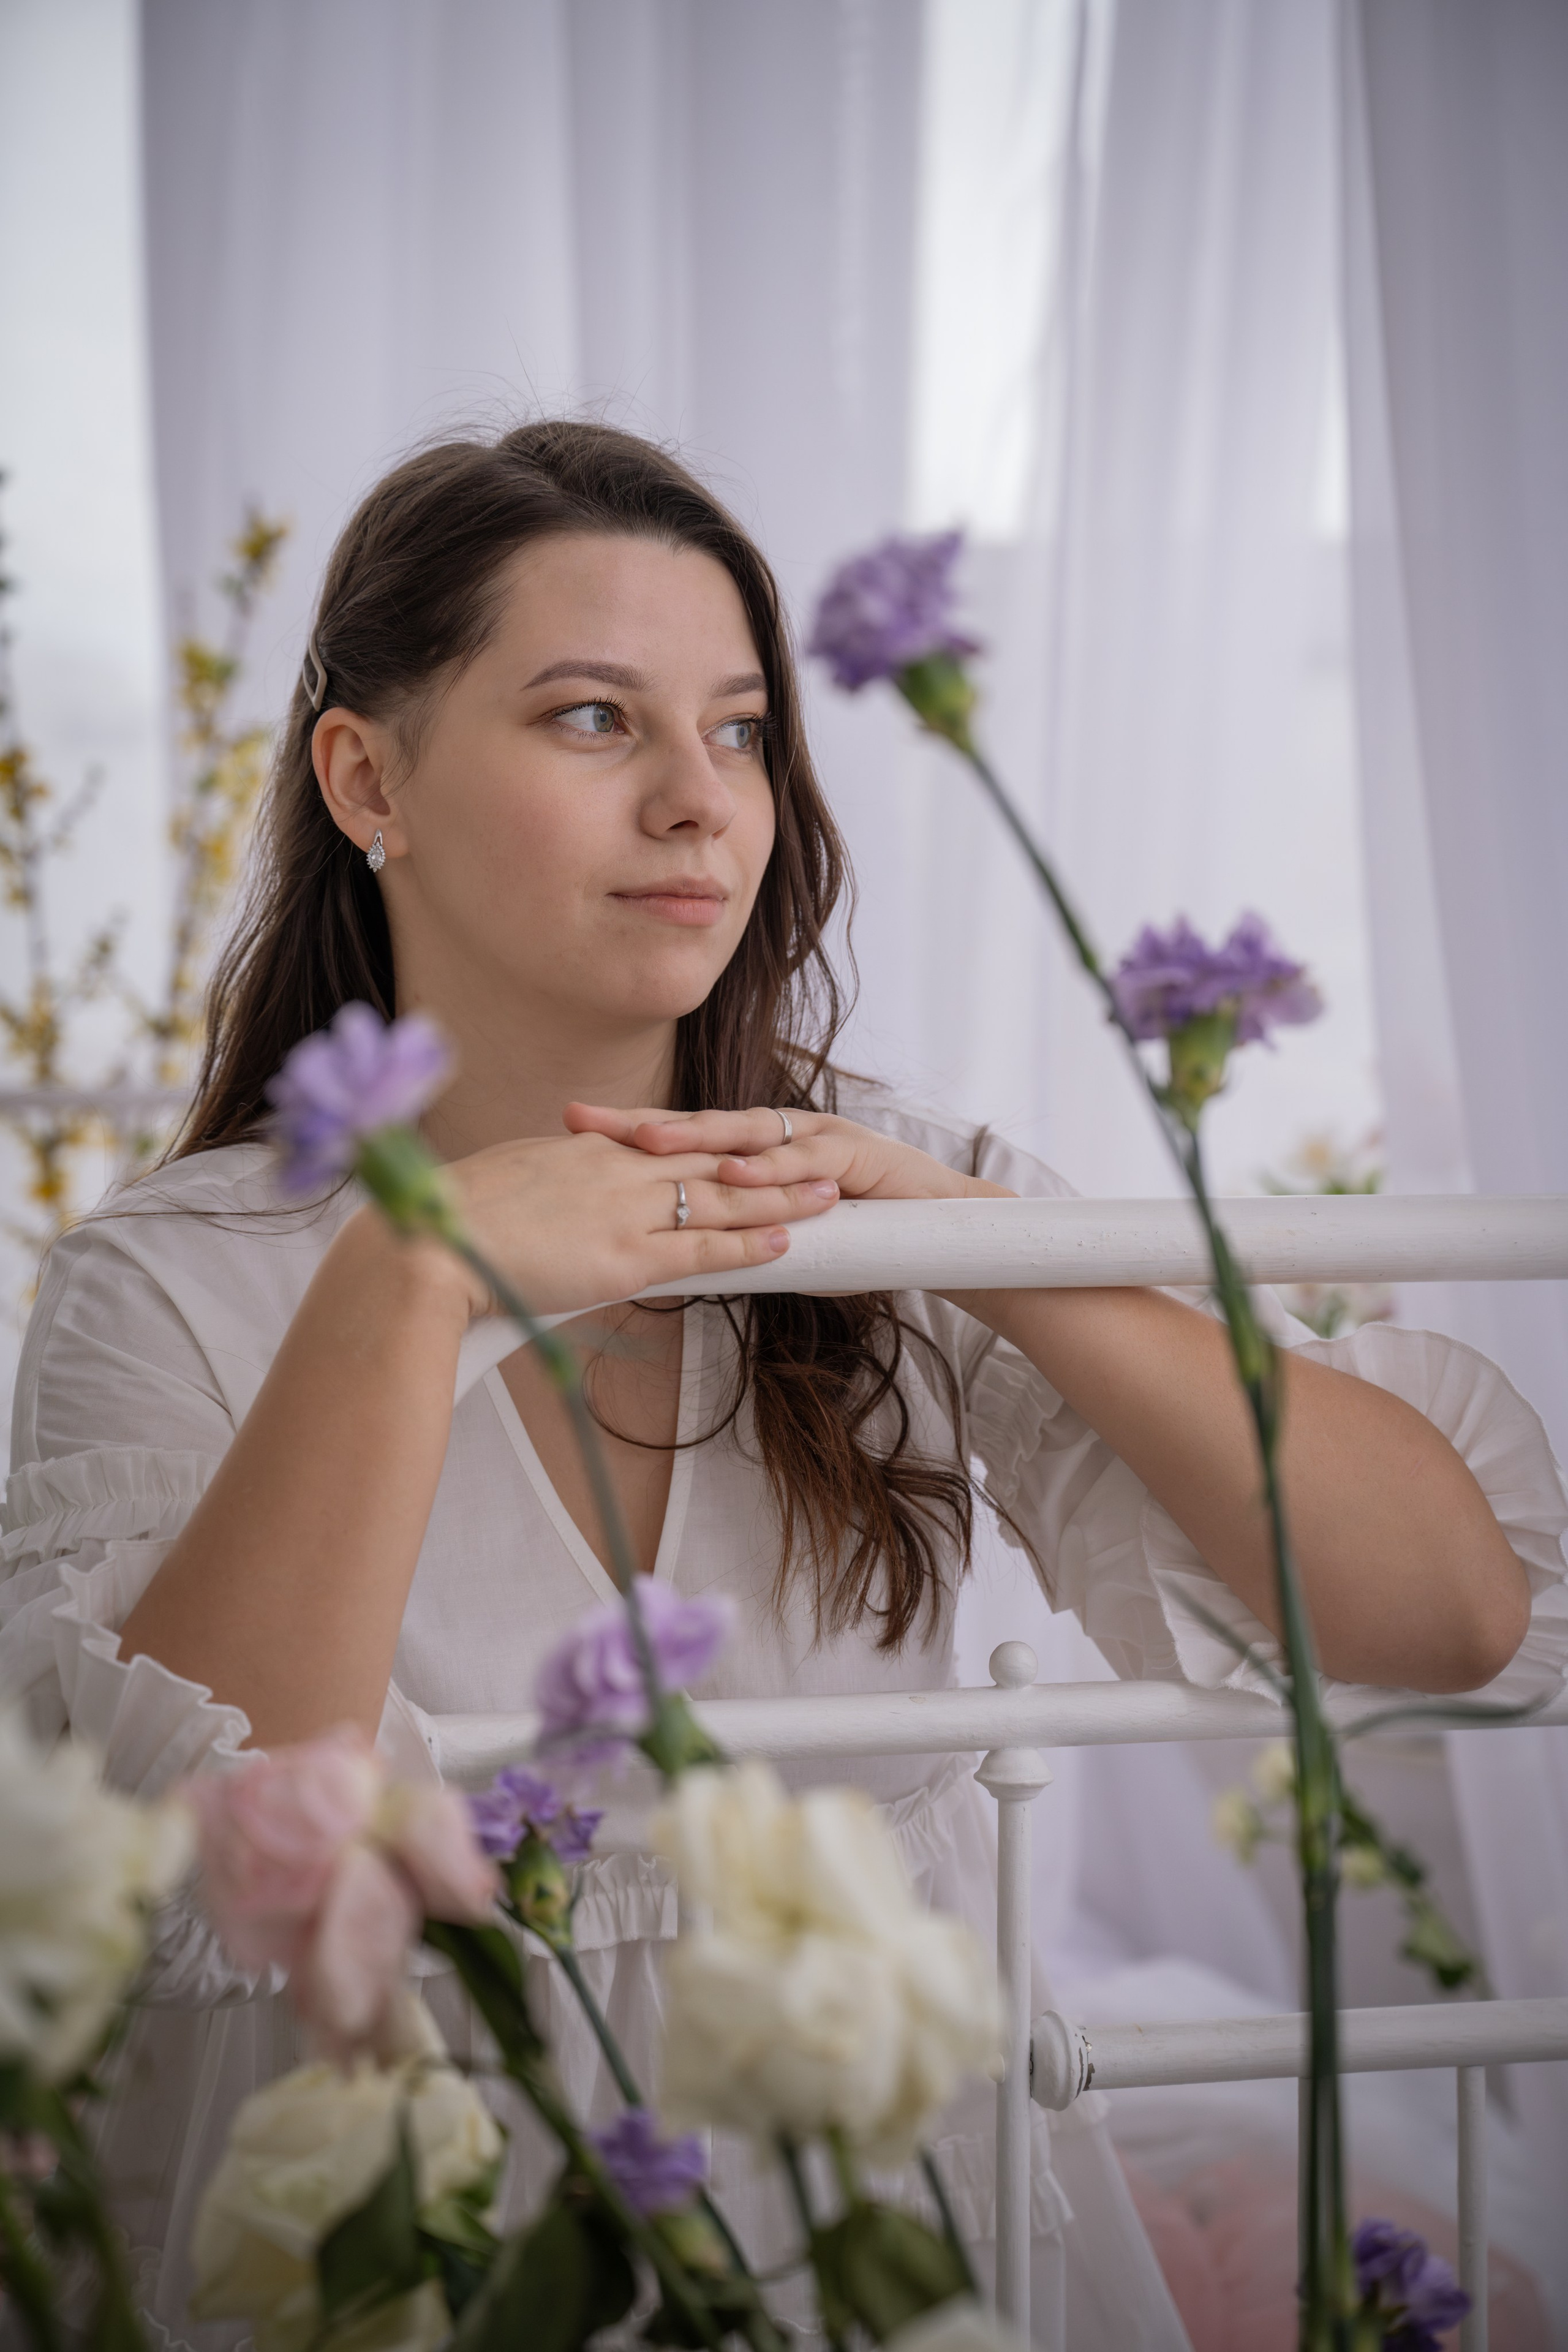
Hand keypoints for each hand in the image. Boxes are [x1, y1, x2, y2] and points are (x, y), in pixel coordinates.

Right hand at [443, 1128, 841, 1316]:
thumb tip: (558, 1189)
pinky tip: (784, 1243)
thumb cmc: (456, 1220)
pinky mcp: (625, 1258)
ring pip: (721, 1201)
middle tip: (819, 1156)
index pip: (671, 1140)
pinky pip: (702, 1251)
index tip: (760, 1138)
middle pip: (712, 1160)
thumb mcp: (512, 1182)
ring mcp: (625, 1211)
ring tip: (826, 1195)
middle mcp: (616, 1169)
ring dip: (779, 1199)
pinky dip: (748, 1246)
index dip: (722, 1140)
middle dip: (771, 1160)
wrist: (431, 1247)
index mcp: (588, 1148)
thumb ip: (550, 1182)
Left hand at [564, 1102, 1012, 1205]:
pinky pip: (802, 1162)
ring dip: (693, 1138)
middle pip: (698, 1126)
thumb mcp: (783, 1239)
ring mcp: (818, 1140)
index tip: (567, 1136)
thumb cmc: (862, 1238)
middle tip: (581, 1121)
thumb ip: (735, 1241)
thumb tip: (673, 1261)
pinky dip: (766, 1167)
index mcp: (759, 1151)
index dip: (624, 1138)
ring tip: (643, 1140)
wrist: (946, 1234)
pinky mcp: (853, 1157)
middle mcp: (782, 1135)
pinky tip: (730, 1170)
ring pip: (745, 1135)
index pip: (682, 1142)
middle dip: (638, 1124)